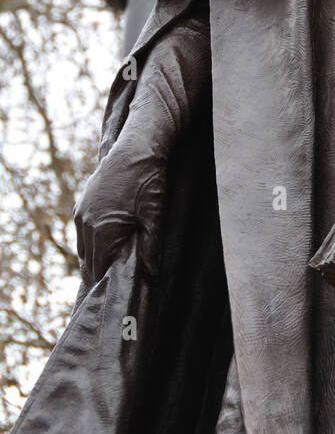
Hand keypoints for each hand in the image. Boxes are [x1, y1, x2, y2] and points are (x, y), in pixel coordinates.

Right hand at [73, 143, 164, 282]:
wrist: (136, 147)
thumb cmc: (147, 181)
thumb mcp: (154, 215)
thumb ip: (151, 246)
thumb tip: (151, 274)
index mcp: (101, 231)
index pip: (99, 268)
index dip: (108, 279)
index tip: (119, 286)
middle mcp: (85, 223)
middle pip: (88, 260)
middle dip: (101, 269)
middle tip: (117, 278)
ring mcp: (81, 211)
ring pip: (83, 246)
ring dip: (94, 255)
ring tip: (111, 262)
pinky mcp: (82, 201)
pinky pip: (81, 230)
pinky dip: (91, 239)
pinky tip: (105, 240)